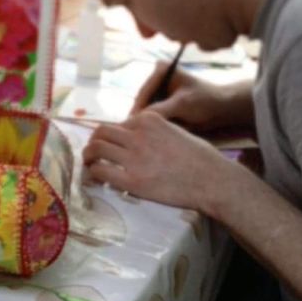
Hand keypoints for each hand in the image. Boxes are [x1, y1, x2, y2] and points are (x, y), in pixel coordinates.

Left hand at [83, 111, 232, 211]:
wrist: (213, 180)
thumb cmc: (200, 157)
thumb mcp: (174, 130)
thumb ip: (152, 131)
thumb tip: (133, 137)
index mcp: (148, 120)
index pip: (118, 123)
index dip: (112, 135)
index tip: (111, 144)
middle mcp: (137, 134)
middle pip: (101, 132)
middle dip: (94, 141)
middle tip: (93, 152)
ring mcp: (134, 157)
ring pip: (96, 148)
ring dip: (89, 155)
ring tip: (89, 163)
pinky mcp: (133, 180)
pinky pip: (101, 171)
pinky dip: (94, 172)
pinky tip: (97, 177)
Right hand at [132, 63, 251, 130]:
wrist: (223, 109)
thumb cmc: (205, 100)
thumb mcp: (182, 104)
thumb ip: (159, 109)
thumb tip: (136, 119)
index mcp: (161, 69)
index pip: (143, 93)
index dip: (137, 110)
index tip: (132, 128)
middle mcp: (157, 77)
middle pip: (142, 101)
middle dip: (142, 117)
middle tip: (136, 135)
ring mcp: (160, 90)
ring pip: (147, 110)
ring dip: (148, 122)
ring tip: (144, 137)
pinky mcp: (163, 102)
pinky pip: (154, 114)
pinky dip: (155, 123)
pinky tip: (154, 134)